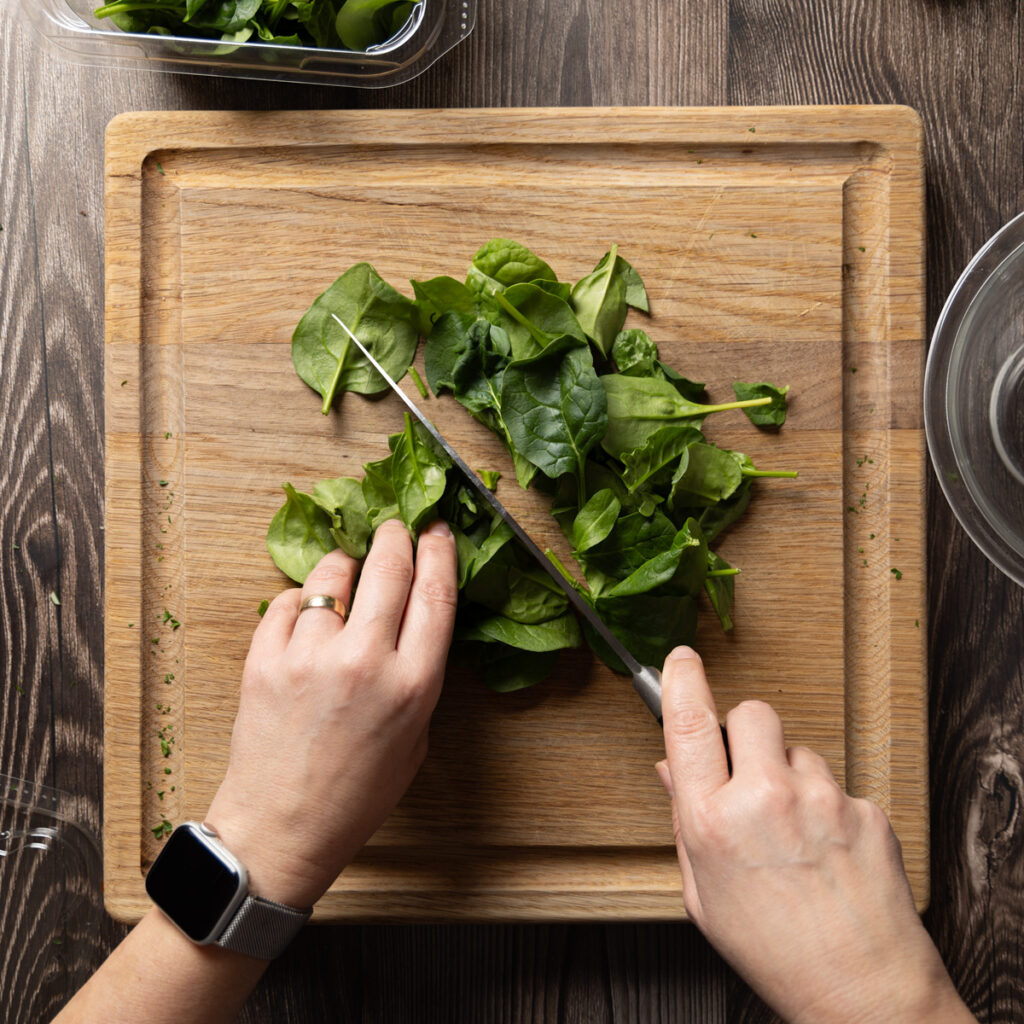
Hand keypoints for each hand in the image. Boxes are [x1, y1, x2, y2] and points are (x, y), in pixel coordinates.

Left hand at [205, 518, 457, 908]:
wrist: (282, 829)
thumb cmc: (356, 794)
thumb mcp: (415, 738)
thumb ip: (418, 675)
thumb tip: (412, 618)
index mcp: (412, 685)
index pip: (435, 592)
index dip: (440, 551)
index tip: (438, 530)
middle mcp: (364, 661)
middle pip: (389, 565)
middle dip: (397, 535)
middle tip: (397, 526)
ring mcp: (309, 656)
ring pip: (332, 573)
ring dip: (346, 565)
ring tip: (347, 573)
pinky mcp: (264, 658)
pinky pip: (288, 600)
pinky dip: (302, 600)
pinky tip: (308, 617)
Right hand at [657, 647, 973, 1023]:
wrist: (860, 993)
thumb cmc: (774, 952)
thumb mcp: (703, 893)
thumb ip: (686, 822)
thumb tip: (673, 769)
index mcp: (713, 823)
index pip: (688, 725)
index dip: (682, 681)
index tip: (681, 659)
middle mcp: (765, 802)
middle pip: (752, 714)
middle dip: (746, 731)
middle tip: (750, 766)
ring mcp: (821, 802)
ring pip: (800, 751)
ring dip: (793, 776)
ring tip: (796, 832)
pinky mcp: (866, 810)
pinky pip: (838, 786)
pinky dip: (830, 809)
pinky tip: (829, 851)